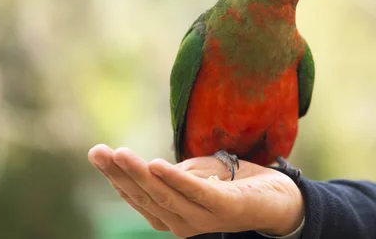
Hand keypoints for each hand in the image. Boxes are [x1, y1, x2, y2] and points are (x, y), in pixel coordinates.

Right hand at [88, 145, 304, 237]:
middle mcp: (182, 223)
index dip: (115, 177)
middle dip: (120, 174)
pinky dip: (176, 180)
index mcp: (172, 215)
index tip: (97, 153)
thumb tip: (147, 167)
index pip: (137, 196)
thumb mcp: (196, 175)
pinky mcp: (225, 207)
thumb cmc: (233, 184)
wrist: (278, 196)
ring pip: (165, 195)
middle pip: (145, 196)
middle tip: (98, 152)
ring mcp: (204, 217)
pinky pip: (196, 193)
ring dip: (140, 174)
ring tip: (120, 154)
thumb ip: (173, 174)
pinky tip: (157, 165)